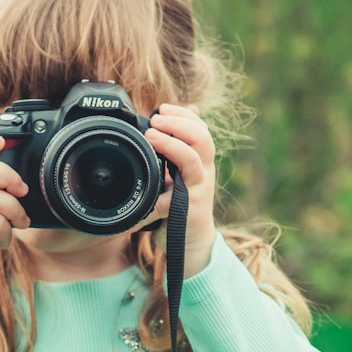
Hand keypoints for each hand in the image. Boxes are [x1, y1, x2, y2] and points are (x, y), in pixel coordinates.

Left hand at [140, 104, 217, 277]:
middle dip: (180, 124)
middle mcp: (203, 173)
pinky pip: (177, 199)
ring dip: (173, 145)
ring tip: (152, 136)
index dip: (184, 115)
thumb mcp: (175, 175)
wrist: (190, 243)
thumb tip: (159, 123)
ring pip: (194, 161)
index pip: (199, 128)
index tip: (162, 108)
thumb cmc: (180, 206)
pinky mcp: (190, 211)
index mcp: (199, 161)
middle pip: (202, 138)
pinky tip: (148, 193)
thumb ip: (170, 154)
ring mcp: (199, 191)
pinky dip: (160, 195)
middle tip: (156, 119)